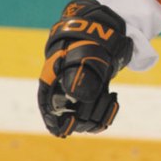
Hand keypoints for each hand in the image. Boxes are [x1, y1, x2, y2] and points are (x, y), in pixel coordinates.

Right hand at [38, 0, 132, 137]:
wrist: (104, 30)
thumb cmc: (89, 39)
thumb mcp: (85, 54)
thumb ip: (80, 75)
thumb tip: (78, 98)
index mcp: (52, 79)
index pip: (47, 106)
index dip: (54, 121)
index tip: (65, 130)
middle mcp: (63, 89)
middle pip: (68, 115)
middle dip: (83, 117)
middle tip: (97, 105)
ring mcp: (79, 92)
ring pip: (84, 116)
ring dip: (97, 114)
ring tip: (109, 98)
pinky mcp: (94, 93)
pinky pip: (97, 112)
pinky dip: (106, 112)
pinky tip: (114, 100)